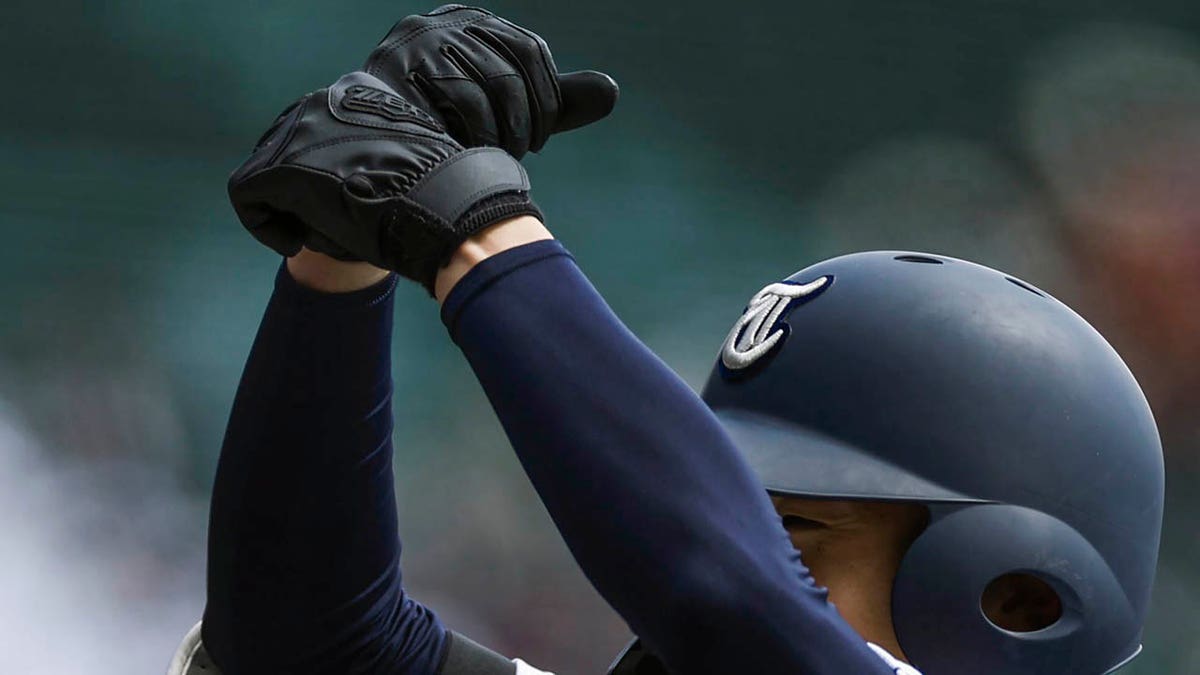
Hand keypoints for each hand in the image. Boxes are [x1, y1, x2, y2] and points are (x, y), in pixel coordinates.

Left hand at [228, 71, 540, 292]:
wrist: (444, 207)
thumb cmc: (435, 196)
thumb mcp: (402, 162)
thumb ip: (370, 157)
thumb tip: (341, 182)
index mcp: (357, 93)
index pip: (312, 129)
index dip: (315, 172)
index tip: (339, 202)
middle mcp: (321, 102)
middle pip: (280, 147)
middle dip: (291, 189)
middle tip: (319, 222)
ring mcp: (298, 132)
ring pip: (262, 172)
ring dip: (282, 207)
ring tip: (310, 234)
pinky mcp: (280, 167)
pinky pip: (246, 196)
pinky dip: (265, 226)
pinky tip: (296, 242)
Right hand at [363, 4, 618, 157]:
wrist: (380, 149)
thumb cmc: (451, 128)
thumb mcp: (512, 112)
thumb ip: (557, 101)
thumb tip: (612, 91)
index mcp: (478, 24)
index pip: (531, 52)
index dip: (547, 96)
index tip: (543, 135)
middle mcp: (450, 22)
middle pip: (513, 66)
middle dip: (528, 117)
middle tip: (522, 150)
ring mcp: (424, 38)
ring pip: (491, 83)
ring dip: (504, 129)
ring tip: (495, 152)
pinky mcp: (405, 62)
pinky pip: (463, 97)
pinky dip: (477, 132)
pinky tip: (470, 149)